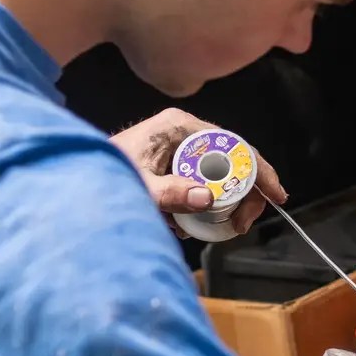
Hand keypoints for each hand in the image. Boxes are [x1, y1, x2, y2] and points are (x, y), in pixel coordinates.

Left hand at [109, 109, 288, 236]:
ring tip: (216, 228)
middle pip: (233, 160)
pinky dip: (204, 205)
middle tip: (242, 225)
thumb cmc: (104, 174)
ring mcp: (180, 149)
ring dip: (223, 204)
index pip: (234, 144)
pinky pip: (202, 183)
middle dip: (245, 195)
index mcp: (180, 127)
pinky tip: (191, 224)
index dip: (260, 169)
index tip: (276, 195)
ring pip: (219, 175)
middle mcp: (185, 133)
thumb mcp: (140, 187)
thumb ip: (170, 193)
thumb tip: (208, 199)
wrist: (78, 178)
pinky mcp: (174, 165)